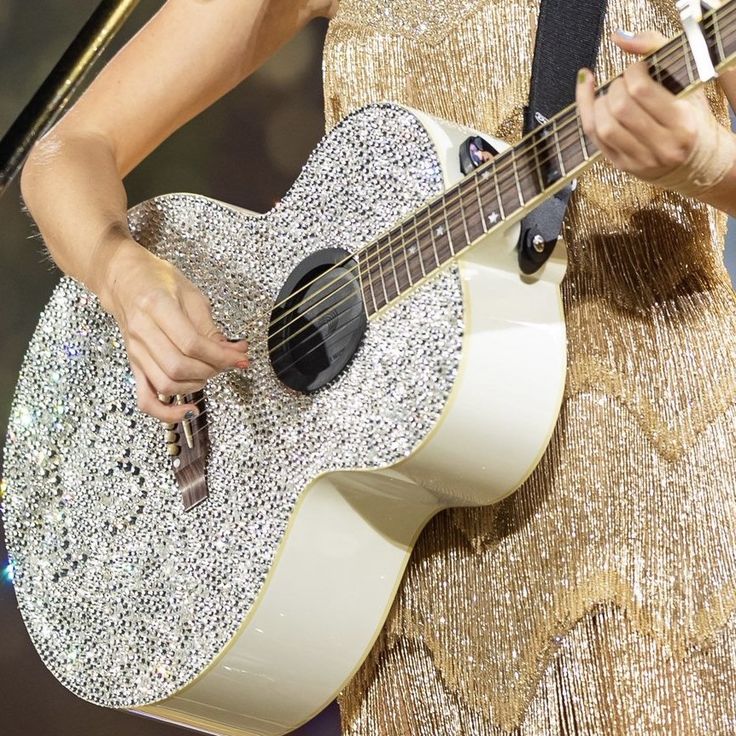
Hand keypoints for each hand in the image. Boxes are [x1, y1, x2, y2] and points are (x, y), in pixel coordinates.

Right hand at [97, 238, 248, 421]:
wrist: (124, 281)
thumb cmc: (158, 281)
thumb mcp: (191, 295)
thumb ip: (210, 327)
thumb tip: (233, 352)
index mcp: (156, 307)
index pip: (191, 343)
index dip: (221, 355)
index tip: (241, 357)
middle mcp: (141, 332)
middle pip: (179, 366)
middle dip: (212, 370)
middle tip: (227, 362)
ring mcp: (135, 352)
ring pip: (166, 384)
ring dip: (196, 384)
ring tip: (210, 371)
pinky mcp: (134, 366)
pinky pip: (145, 399)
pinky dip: (166, 413)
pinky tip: (187, 410)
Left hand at [576, 29, 732, 195]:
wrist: (690, 161)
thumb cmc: (688, 117)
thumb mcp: (686, 83)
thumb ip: (656, 51)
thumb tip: (620, 39)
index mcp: (681, 123)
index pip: (641, 90)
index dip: (631, 71)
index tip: (635, 67)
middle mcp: (661, 145)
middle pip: (620, 109)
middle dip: (614, 87)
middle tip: (622, 82)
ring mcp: (639, 159)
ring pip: (604, 127)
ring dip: (598, 103)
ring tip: (609, 95)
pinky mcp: (621, 166)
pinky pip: (594, 138)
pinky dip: (587, 113)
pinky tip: (590, 97)